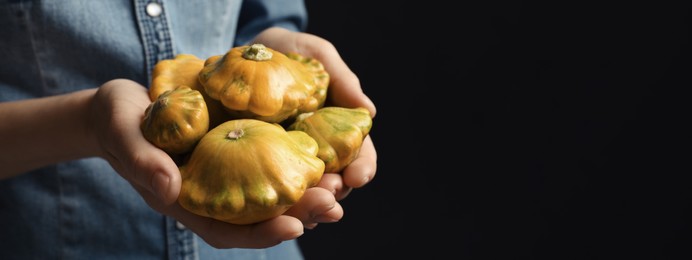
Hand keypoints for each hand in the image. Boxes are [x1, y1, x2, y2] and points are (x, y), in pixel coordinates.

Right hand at [87, 79, 339, 247]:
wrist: (123, 104)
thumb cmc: (118, 120)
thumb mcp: (125, 134)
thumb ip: (144, 162)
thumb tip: (171, 190)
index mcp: (186, 201)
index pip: (226, 230)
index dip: (260, 234)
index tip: (293, 227)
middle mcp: (212, 193)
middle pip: (258, 215)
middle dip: (297, 214)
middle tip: (332, 205)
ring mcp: (226, 173)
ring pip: (269, 191)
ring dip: (305, 192)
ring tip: (340, 186)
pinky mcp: (236, 149)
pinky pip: (269, 161)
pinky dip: (294, 162)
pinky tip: (322, 155)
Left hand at [253, 27, 377, 200]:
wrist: (241, 51)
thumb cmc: (287, 49)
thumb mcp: (315, 54)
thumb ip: (342, 79)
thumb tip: (370, 111)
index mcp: (337, 129)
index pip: (359, 155)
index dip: (362, 167)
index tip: (358, 176)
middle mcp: (317, 151)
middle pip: (334, 182)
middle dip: (333, 193)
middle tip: (327, 195)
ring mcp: (286, 161)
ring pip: (303, 195)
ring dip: (306, 207)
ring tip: (303, 210)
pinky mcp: (254, 166)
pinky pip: (267, 192)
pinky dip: (272, 206)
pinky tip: (270, 211)